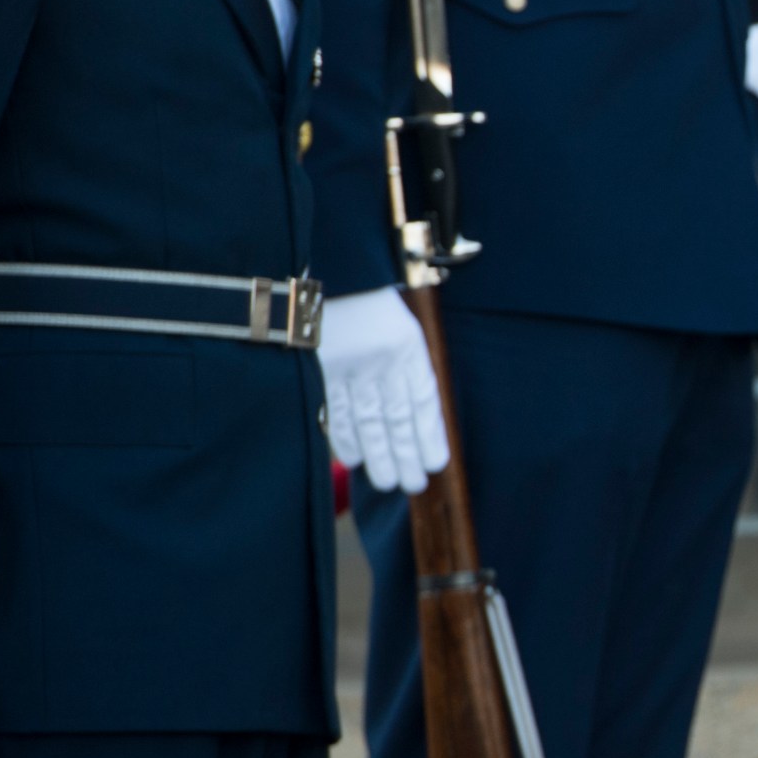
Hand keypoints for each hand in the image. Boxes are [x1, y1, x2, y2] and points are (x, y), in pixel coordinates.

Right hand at [318, 287, 448, 494]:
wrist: (329, 272)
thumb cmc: (368, 309)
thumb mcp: (400, 331)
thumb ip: (408, 371)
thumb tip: (417, 426)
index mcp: (408, 346)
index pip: (424, 399)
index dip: (430, 434)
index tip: (436, 463)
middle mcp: (384, 357)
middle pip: (398, 416)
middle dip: (407, 454)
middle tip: (412, 485)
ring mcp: (351, 362)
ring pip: (369, 419)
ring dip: (379, 454)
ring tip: (388, 482)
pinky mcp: (321, 365)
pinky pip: (336, 409)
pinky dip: (345, 436)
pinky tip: (353, 458)